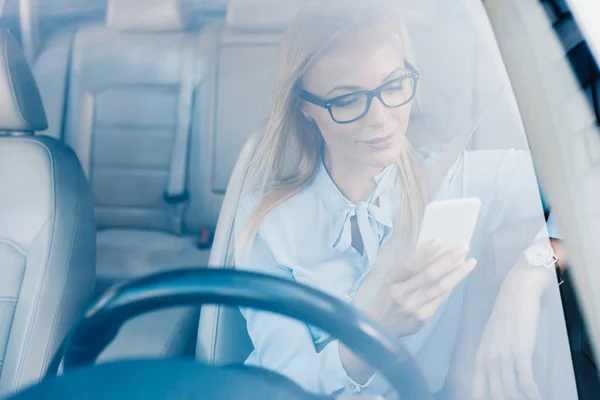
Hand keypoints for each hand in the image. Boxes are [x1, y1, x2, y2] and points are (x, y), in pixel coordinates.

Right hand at [358, 239, 476, 336]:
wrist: (381, 328)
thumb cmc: (387, 297)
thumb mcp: (389, 280)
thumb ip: (406, 270)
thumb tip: (432, 254)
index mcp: (391, 282)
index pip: (410, 265)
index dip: (424, 252)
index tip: (440, 240)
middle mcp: (403, 295)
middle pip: (429, 275)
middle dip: (448, 259)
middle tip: (464, 247)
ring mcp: (415, 308)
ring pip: (440, 288)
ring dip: (458, 274)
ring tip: (471, 262)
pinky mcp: (424, 318)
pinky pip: (441, 299)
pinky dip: (451, 286)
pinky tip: (460, 277)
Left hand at [472, 266, 549, 399]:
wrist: (516, 293)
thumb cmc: (506, 315)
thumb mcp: (491, 337)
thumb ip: (490, 356)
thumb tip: (494, 375)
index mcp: (480, 356)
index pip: (477, 389)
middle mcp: (489, 358)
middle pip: (496, 393)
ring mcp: (504, 355)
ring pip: (510, 390)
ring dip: (522, 399)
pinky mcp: (520, 351)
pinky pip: (526, 380)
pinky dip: (533, 393)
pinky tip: (538, 398)